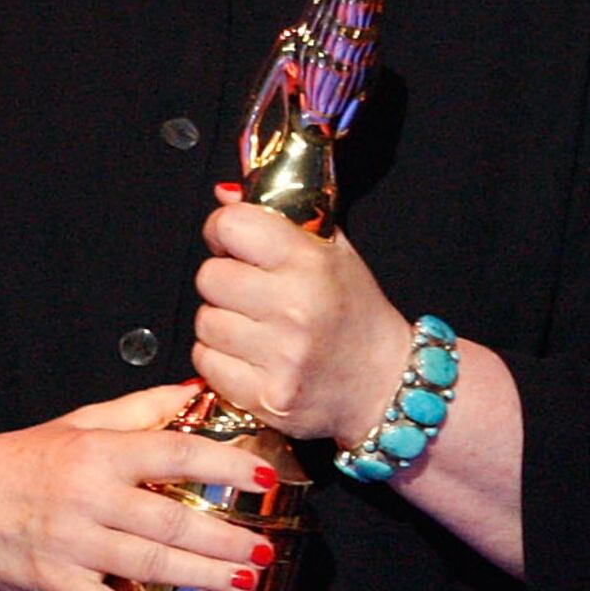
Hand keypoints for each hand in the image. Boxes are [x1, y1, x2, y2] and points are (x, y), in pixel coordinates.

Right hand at [0, 384, 293, 590]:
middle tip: (266, 548)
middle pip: (171, 519)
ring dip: (201, 575)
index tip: (265, 479)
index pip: (176, 453)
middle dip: (225, 537)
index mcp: (101, 454)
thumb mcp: (83, 422)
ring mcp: (72, 544)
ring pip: (148, 563)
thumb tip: (197, 392)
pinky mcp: (56, 583)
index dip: (226, 466)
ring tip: (243, 581)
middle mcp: (90, 498)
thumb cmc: (26, 460)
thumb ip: (143, 409)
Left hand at [191, 188, 408, 446]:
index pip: (231, 225)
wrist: (385, 385)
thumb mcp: (334, 252)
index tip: (233, 243)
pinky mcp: (265, 395)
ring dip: (221, 323)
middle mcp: (295, 308)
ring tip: (254, 328)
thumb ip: (282, 218)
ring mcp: (280, 356)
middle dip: (223, 281)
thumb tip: (223, 194)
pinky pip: (206, 362)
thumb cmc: (355, 313)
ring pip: (204, 322)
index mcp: (312, 263)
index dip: (223, 231)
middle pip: (209, 276)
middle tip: (248, 292)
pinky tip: (251, 358)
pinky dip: (221, 359)